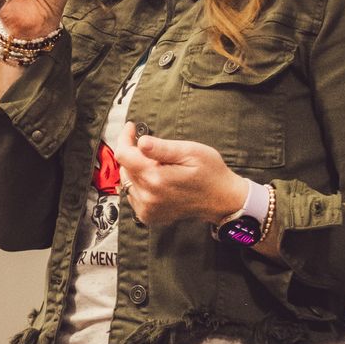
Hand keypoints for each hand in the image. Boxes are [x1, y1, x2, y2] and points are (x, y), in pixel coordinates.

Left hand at [111, 124, 249, 227]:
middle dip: (132, 153)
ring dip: (136, 169)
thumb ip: (163, 148)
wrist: (221, 199)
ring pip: (127, 180)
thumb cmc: (210, 172)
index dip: (125, 138)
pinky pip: (133, 194)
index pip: (123, 154)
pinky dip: (140, 184)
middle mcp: (148, 196)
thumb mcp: (191, 152)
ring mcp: (147, 209)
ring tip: (157, 164)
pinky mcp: (149, 215)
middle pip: (124, 167)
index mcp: (156, 178)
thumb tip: (141, 142)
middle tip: (150, 146)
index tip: (132, 128)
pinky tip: (156, 179)